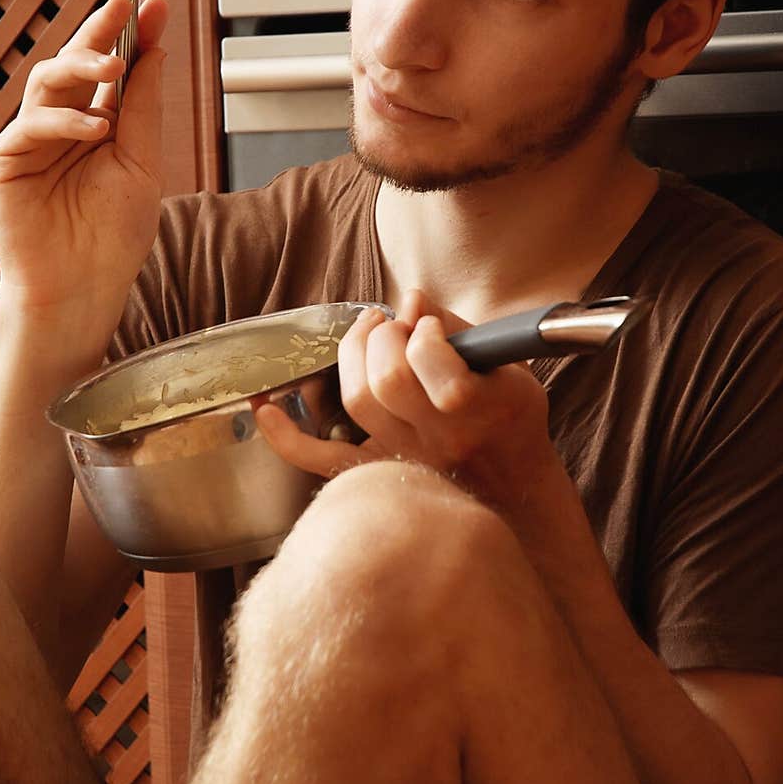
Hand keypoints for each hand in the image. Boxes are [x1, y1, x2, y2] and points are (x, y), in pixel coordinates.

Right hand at [0, 0, 167, 333]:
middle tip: (124, 9)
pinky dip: (65, 121)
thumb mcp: (143, 165)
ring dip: (81, 64)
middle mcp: (65, 125)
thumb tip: (156, 52)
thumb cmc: (113, 237)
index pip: (115, 71)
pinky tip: (95, 129)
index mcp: (101, 125)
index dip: (132, 36)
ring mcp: (33, 139)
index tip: (154, 5)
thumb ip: (144, 110)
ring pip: (48, 79)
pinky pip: (33, 124)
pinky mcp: (7, 159)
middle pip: (76, 62)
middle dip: (100, 32)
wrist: (81, 288)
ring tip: (115, 67)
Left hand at [254, 290, 557, 517]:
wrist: (514, 485)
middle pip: (386, 379)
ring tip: (372, 340)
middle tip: (395, 328)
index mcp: (481, 405)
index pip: (432, 359)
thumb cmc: (510, 417)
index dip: (423, 332)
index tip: (431, 328)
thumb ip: (457, 326)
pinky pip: (321, 459)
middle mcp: (440, 437)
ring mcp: (405, 457)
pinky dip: (286, 436)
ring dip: (353, 356)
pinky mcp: (378, 471)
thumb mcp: (505, 364)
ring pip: (356, 403)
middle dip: (382, 337)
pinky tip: (267, 407)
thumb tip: (410, 298)